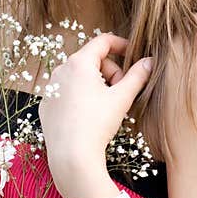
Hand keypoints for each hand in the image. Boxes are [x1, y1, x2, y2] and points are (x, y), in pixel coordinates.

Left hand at [38, 33, 153, 197]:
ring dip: (95, 84)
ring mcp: (50, 88)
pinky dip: (79, 97)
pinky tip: (88, 115)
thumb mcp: (122, 98)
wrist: (71, 156)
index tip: (132, 53)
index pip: (102, 41)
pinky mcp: (46, 105)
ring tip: (105, 105)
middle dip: (110, 71)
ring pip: (78, 76)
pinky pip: (66, 92)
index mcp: (79, 63)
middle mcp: (60, 70)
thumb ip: (138, 76)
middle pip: (92, 60)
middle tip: (120, 91)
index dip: (121, 44)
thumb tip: (150, 61)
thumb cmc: (97, 124)